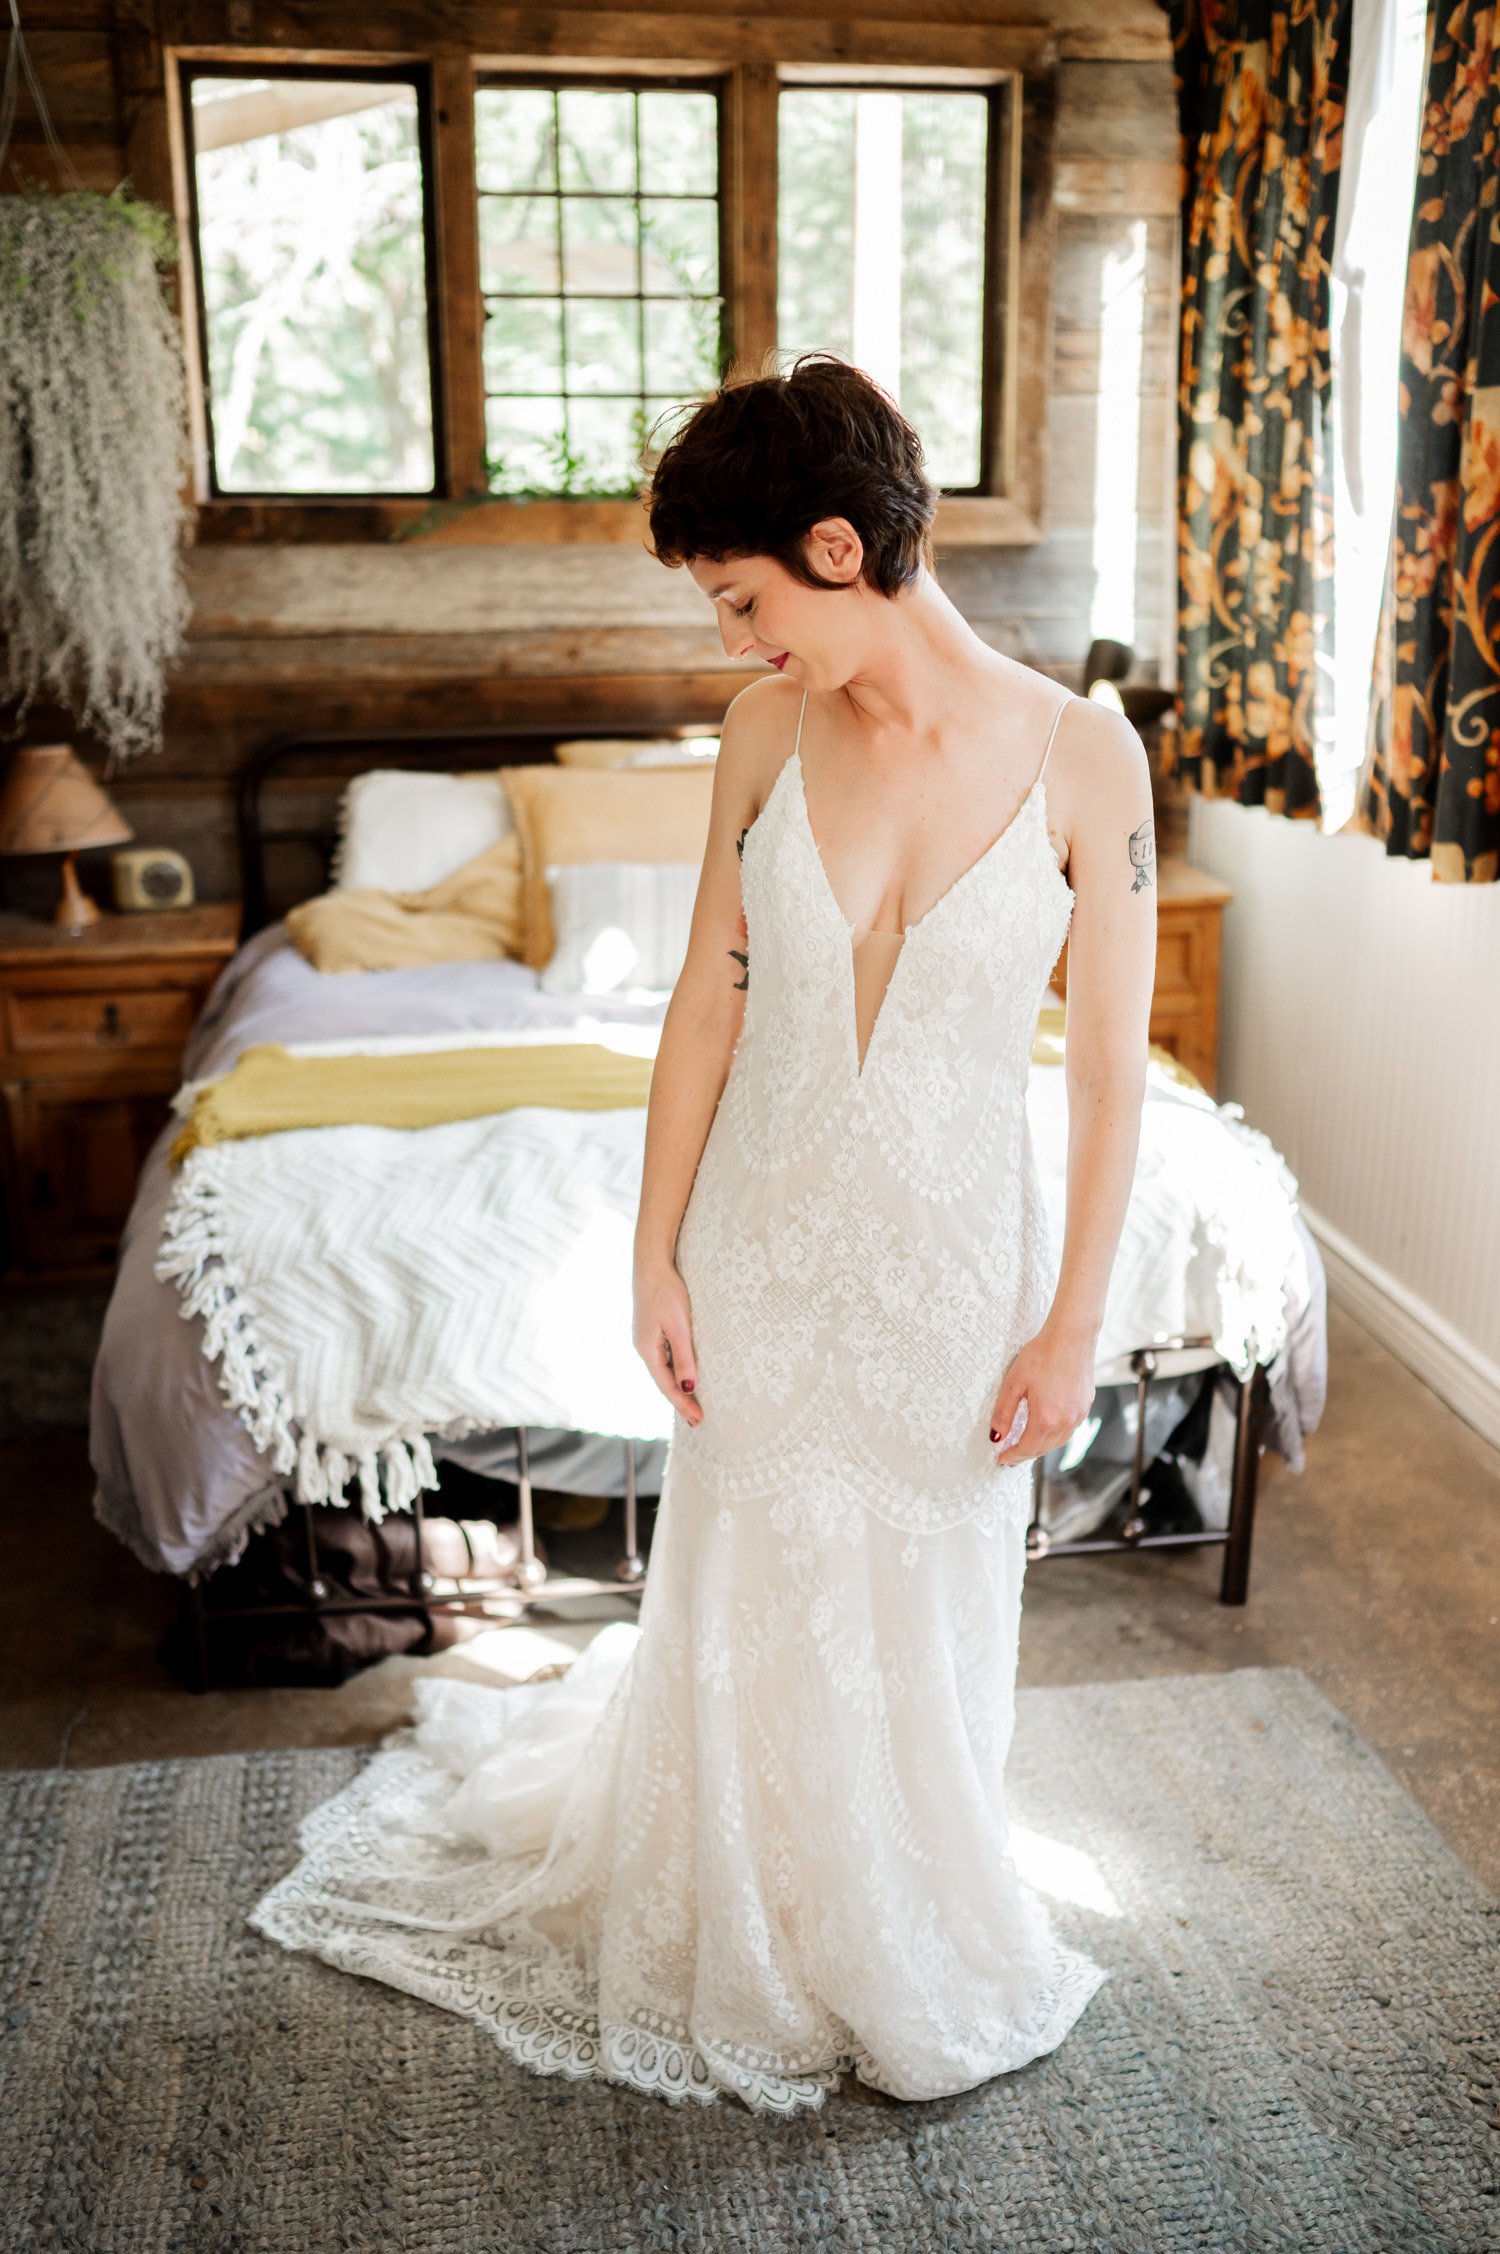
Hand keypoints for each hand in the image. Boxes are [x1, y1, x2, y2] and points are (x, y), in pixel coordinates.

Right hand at [633, 1260, 702, 1426]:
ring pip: (664, 1370)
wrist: (652, 1264)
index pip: (666, 1386)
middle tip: (697, 1420)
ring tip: (693, 1403)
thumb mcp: (679, 1326)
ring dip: (678, 1386)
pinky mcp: (652, 1329)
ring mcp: (647, 1338)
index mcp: (647, 1350)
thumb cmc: (666, 1292)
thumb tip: (688, 1387)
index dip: (682, 1404)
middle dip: (680, 1400)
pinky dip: (676, 1370)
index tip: (698, 1421)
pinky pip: (665, 1357)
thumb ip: (684, 1357)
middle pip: (663, 1381)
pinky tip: (684, 1374)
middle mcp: (643, 1347)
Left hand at [988, 1321, 1096, 1465]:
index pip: (1027, 1449)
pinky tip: (1046, 1428)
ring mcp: (1078, 1414)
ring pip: (1058, 1442)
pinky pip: (1069, 1429)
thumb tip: (996, 1436)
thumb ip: (1004, 1413)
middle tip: (1010, 1455)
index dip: (1012, 1456)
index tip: (1001, 1459)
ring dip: (1041, 1447)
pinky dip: (1055, 1435)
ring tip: (1026, 1444)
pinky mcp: (1085, 1405)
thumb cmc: (1041, 1355)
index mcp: (1046, 1418)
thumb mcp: (1014, 1383)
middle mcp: (1065, 1421)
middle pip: (1043, 1449)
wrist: (1071, 1336)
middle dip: (1025, 1454)